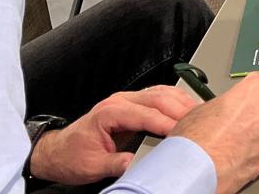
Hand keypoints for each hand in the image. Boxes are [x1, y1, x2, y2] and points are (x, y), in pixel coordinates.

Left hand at [29, 86, 197, 184]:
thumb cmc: (72, 156)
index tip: (181, 132)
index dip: (166, 122)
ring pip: (162, 93)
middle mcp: (120, 101)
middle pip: (158, 98)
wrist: (59, 152)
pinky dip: (176, 101)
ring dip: (181, 102)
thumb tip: (136, 165)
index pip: (145, 114)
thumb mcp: (91, 166)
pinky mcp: (133, 104)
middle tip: (198, 123)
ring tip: (198, 115)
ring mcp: (127, 100)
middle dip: (180, 110)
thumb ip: (115, 163)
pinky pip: (159, 96)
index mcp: (109, 112)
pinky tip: (186, 109)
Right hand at [170, 74, 258, 193]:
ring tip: (231, 143)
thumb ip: (224, 104)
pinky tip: (235, 156)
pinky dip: (253, 152)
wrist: (193, 171)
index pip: (258, 81)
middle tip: (233, 124)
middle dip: (252, 113)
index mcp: (251, 93)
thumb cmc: (194, 141)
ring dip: (254, 133)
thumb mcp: (202, 109)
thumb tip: (225, 109)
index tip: (244, 96)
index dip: (247, 90)